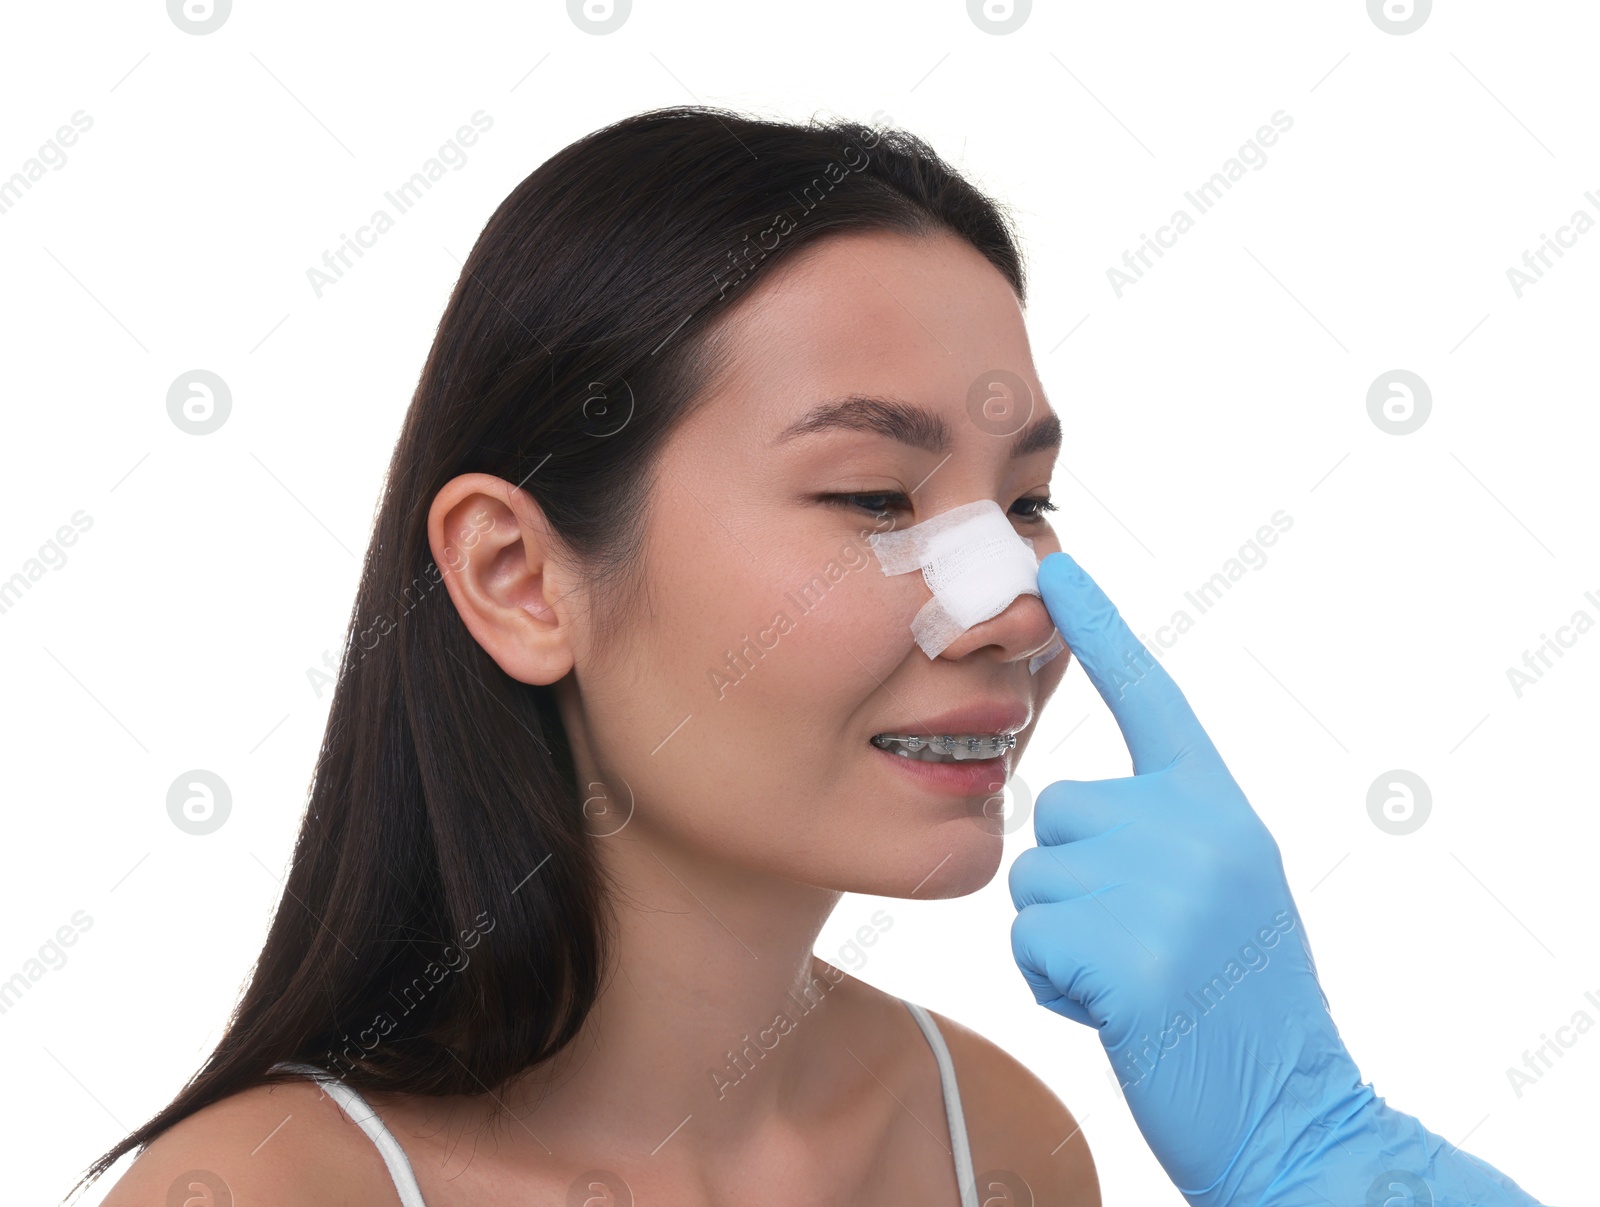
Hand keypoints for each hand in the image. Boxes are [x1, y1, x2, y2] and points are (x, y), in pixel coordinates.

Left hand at [1008, 551, 1543, 1205]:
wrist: (1290, 1114)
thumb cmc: (1240, 1007)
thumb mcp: (1222, 891)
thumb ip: (1163, 832)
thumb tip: (1071, 810)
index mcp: (1219, 807)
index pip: (1149, 696)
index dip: (1098, 628)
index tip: (1054, 567)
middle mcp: (1197, 829)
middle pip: (1056, 811)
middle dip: (1074, 880)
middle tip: (1142, 942)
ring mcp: (1166, 888)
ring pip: (1034, 879)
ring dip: (1063, 937)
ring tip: (1135, 979)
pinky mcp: (1127, 953)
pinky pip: (1030, 941)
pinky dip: (1055, 985)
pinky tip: (1117, 1012)